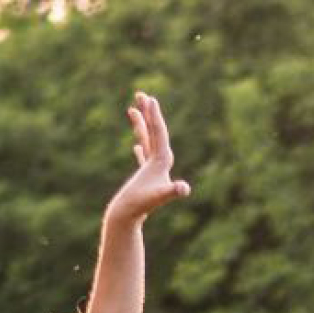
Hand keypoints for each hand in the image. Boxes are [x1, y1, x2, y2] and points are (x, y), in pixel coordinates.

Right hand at [104, 92, 191, 225]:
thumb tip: (183, 189)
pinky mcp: (144, 179)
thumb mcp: (156, 196)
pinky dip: (140, 148)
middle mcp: (160, 164)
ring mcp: (151, 170)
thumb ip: (171, 191)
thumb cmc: (140, 206)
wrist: (129, 218)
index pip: (160, 134)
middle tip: (142, 94)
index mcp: (162, 161)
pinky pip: (142, 158)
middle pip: (155, 133)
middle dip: (149, 114)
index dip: (155, 116)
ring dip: (141, 125)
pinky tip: (136, 147)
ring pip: (146, 142)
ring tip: (132, 108)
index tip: (151, 99)